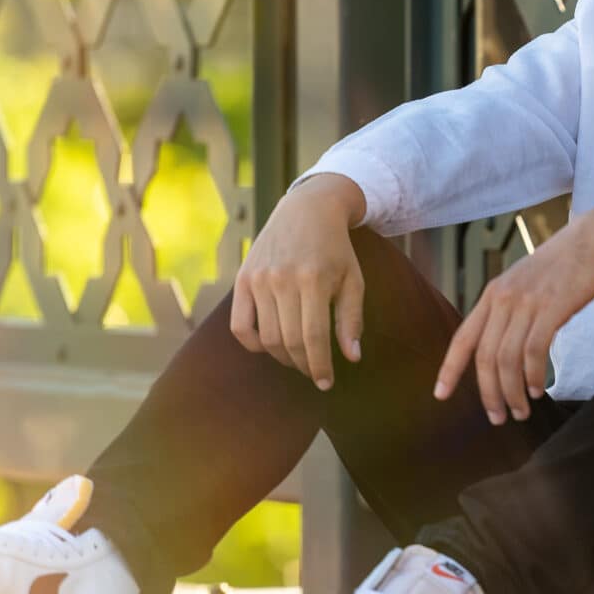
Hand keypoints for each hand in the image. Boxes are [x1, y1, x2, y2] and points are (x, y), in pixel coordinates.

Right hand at [230, 174, 367, 389]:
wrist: (307, 210)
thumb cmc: (336, 250)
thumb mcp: (353, 279)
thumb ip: (352, 319)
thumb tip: (352, 358)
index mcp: (315, 279)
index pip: (314, 337)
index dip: (320, 366)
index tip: (326, 383)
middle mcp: (283, 280)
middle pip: (289, 341)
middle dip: (304, 365)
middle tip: (314, 372)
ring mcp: (259, 279)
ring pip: (266, 337)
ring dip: (283, 357)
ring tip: (298, 358)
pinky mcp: (243, 279)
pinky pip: (240, 325)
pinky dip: (253, 344)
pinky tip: (270, 345)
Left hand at [435, 198, 593, 423]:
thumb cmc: (567, 263)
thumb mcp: (528, 282)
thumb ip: (513, 307)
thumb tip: (506, 344)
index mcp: (494, 293)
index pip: (462, 338)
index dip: (449, 369)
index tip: (440, 395)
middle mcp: (503, 298)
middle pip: (485, 357)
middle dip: (489, 393)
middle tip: (499, 418)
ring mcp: (527, 302)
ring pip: (508, 359)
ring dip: (512, 392)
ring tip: (522, 411)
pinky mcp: (552, 307)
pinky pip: (534, 351)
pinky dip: (533, 375)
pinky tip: (538, 388)